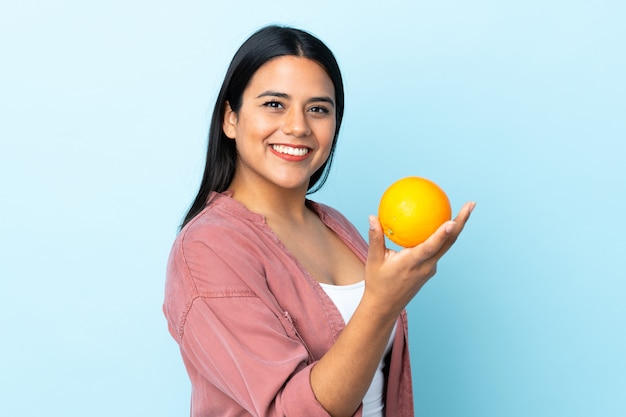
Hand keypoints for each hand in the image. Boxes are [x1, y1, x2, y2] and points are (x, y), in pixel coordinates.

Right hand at [363, 201, 475, 317]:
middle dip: (461, 223)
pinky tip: (439, 224)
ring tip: (463, 210)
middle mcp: (426, 266)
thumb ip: (375, 237)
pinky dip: (442, 236)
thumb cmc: (378, 283)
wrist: (385, 306)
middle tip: (471, 204)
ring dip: (456, 229)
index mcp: (412, 263)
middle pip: (448, 242)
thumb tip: (372, 217)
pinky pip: (438, 249)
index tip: (453, 221)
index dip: (442, 234)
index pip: (431, 247)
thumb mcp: (373, 260)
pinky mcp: (429, 269)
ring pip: (446, 246)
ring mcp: (430, 268)